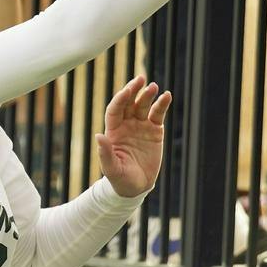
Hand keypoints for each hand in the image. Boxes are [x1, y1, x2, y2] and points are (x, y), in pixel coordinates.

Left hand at [95, 75, 171, 197]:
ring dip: (148, 95)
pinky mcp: (155, 131)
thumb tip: (99, 136)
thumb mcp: (112, 168)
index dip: (120, 99)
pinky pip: (158, 114)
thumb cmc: (120, 178)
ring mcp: (141, 126)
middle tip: (141, 79)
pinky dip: (162, 105)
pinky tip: (166, 96)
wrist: (136, 187)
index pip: (115, 110)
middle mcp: (126, 125)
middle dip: (134, 90)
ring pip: (143, 106)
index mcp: (113, 131)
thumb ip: (106, 153)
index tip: (127, 91)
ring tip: (154, 87)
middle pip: (129, 103)